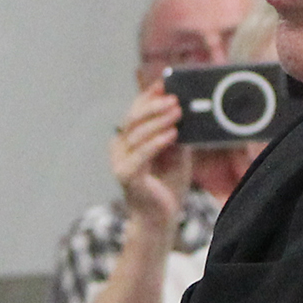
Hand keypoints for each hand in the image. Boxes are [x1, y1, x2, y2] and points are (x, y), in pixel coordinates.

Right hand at [109, 87, 190, 233]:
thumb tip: (184, 109)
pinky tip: (172, 134)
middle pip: (133, 119)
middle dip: (154, 106)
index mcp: (127, 140)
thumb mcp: (175, 152)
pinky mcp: (126, 176)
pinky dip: (158, 142)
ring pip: (137, 134)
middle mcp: (119, 148)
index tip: (164, 83)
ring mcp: (119, 162)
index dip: (148, 96)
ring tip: (177, 112)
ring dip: (159, 121)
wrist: (161, 219)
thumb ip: (175, 132)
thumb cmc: (167, 185)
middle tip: (174, 99)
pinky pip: (142, 154)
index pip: (135, 112)